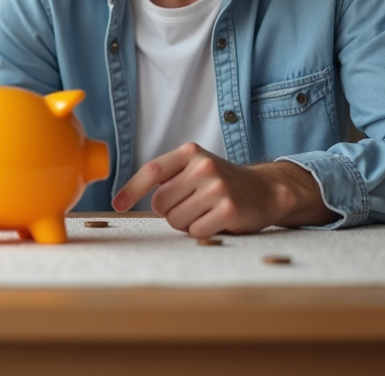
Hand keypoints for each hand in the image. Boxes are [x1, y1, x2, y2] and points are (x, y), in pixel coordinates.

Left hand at [111, 143, 336, 236]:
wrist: (266, 190)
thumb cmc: (221, 182)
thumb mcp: (195, 168)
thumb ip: (167, 176)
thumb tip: (124, 198)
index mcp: (189, 152)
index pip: (151, 171)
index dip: (131, 190)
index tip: (118, 205)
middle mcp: (203, 166)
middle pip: (160, 203)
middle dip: (170, 212)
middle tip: (192, 206)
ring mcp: (217, 187)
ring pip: (176, 220)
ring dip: (186, 223)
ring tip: (205, 212)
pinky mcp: (229, 209)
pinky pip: (195, 232)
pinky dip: (202, 232)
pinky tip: (217, 221)